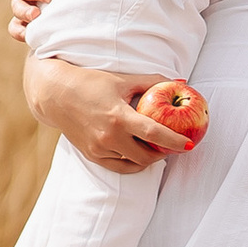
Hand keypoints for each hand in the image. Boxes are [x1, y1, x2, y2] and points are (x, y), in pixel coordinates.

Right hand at [24, 55, 200, 169]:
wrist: (57, 95)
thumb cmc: (92, 83)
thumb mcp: (123, 80)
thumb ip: (153, 82)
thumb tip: (181, 82)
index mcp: (118, 116)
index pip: (153, 132)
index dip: (174, 140)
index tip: (190, 144)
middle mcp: (109, 136)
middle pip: (146, 155)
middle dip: (164, 153)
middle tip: (174, 145)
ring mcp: (99, 148)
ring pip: (133, 163)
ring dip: (149, 158)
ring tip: (157, 148)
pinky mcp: (92, 155)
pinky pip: (119, 166)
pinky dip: (132, 162)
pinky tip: (139, 152)